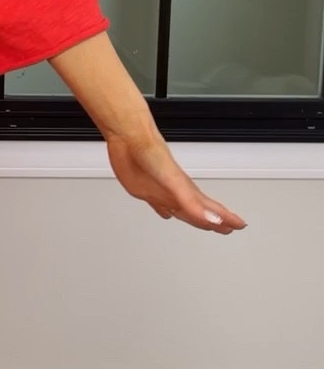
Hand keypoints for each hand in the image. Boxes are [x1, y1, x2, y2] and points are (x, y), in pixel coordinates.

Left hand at [106, 133, 246, 233]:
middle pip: (200, 210)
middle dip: (215, 221)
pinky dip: (163, 210)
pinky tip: (165, 213)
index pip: (212, 209)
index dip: (226, 218)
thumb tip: (211, 219)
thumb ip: (191, 202)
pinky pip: (158, 204)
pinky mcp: (146, 190)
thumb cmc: (152, 154)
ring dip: (193, 217)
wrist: (129, 139)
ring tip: (203, 223)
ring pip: (181, 209)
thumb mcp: (175, 182)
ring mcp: (161, 191)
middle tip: (227, 229)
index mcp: (187, 191)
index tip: (239, 225)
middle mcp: (177, 192)